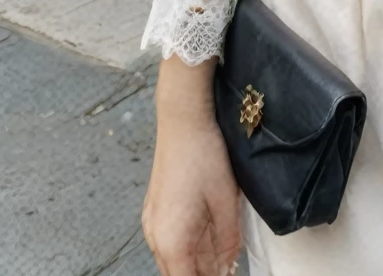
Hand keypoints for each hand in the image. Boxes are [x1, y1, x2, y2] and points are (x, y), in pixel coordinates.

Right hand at [143, 58, 241, 275]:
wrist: (183, 120)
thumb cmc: (204, 157)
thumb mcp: (225, 202)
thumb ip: (228, 241)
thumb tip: (229, 266)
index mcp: (172, 242)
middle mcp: (156, 237)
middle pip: (178, 273)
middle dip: (202, 275)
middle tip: (228, 270)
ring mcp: (153, 223)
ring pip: (174, 259)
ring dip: (197, 264)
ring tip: (224, 259)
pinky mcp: (157, 209)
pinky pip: (171, 241)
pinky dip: (190, 248)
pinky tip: (211, 242)